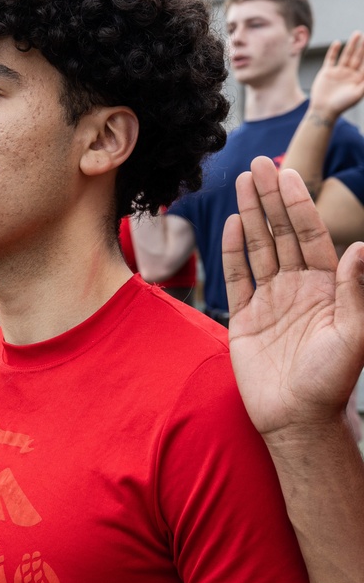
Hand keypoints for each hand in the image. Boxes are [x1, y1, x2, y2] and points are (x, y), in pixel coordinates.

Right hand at [224, 156, 363, 435]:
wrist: (295, 419)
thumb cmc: (330, 382)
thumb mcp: (353, 337)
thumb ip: (354, 292)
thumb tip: (359, 248)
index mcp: (326, 287)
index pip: (309, 235)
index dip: (298, 204)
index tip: (287, 174)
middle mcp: (298, 286)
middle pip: (281, 233)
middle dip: (271, 198)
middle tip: (259, 163)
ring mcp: (270, 299)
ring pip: (258, 247)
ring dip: (251, 214)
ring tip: (242, 181)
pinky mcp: (245, 316)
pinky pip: (236, 277)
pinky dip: (232, 250)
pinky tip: (232, 223)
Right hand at [307, 32, 363, 120]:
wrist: (323, 110)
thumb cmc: (342, 104)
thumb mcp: (358, 93)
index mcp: (358, 78)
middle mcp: (349, 73)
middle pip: (358, 56)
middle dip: (363, 46)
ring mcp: (338, 72)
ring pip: (347, 55)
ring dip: (352, 44)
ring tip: (357, 34)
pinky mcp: (327, 72)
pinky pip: (331, 59)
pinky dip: (334, 51)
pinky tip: (338, 43)